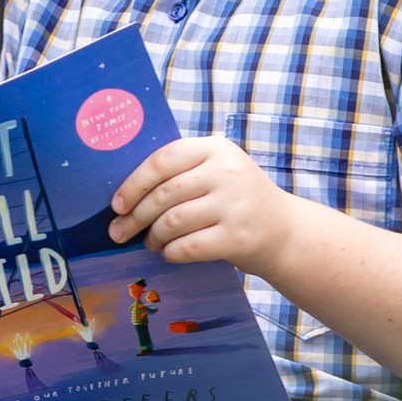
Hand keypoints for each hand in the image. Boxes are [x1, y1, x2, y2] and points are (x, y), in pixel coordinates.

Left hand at [105, 136, 315, 274]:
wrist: (284, 231)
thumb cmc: (238, 200)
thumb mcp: (218, 170)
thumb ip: (181, 172)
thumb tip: (124, 195)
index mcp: (216, 148)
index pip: (163, 159)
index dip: (133, 184)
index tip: (117, 204)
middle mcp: (226, 172)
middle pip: (163, 194)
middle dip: (135, 217)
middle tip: (120, 232)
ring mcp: (234, 205)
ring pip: (172, 222)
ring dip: (153, 236)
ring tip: (151, 242)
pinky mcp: (237, 237)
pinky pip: (187, 247)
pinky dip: (171, 253)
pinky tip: (170, 252)